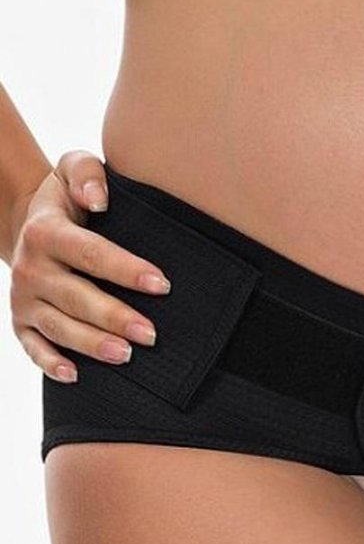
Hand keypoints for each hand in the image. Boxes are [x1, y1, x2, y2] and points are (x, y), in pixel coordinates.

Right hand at [9, 150, 171, 383]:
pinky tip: (74, 375)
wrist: (29, 221)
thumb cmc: (68, 198)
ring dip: (90, 344)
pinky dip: (48, 362)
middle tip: (150, 334)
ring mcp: (23, 297)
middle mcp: (31, 267)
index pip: (90, 253)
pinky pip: (32, 345)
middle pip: (75, 297)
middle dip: (113, 317)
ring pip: (57, 326)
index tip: (162, 284)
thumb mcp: (72, 168)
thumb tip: (99, 199)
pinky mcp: (20, 320)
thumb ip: (87, 173)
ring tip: (125, 355)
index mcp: (46, 232)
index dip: (126, 270)